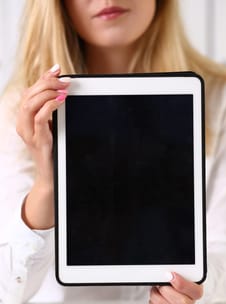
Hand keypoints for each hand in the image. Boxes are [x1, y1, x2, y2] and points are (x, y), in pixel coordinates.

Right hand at [16, 64, 70, 228]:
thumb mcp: (50, 125)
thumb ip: (51, 109)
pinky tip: (61, 101)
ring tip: (64, 89)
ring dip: (48, 93)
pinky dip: (50, 106)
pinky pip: (39, 118)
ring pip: (30, 104)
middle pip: (28, 94)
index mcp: (24, 118)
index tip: (57, 69)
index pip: (29, 91)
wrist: (51, 174)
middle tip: (65, 81)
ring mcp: (28, 133)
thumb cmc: (52, 149)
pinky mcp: (37, 140)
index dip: (42, 78)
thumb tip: (60, 88)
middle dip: (47, 83)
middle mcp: (22, 124)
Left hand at [149, 272, 202, 303]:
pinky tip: (155, 294)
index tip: (170, 275)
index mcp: (196, 289)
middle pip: (183, 303)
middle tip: (160, 283)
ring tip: (156, 287)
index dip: (181, 284)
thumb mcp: (178, 270)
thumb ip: (176, 269)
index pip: (196, 291)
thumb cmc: (175, 276)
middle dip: (167, 291)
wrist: (169, 282)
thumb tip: (166, 270)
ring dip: (159, 297)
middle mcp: (190, 302)